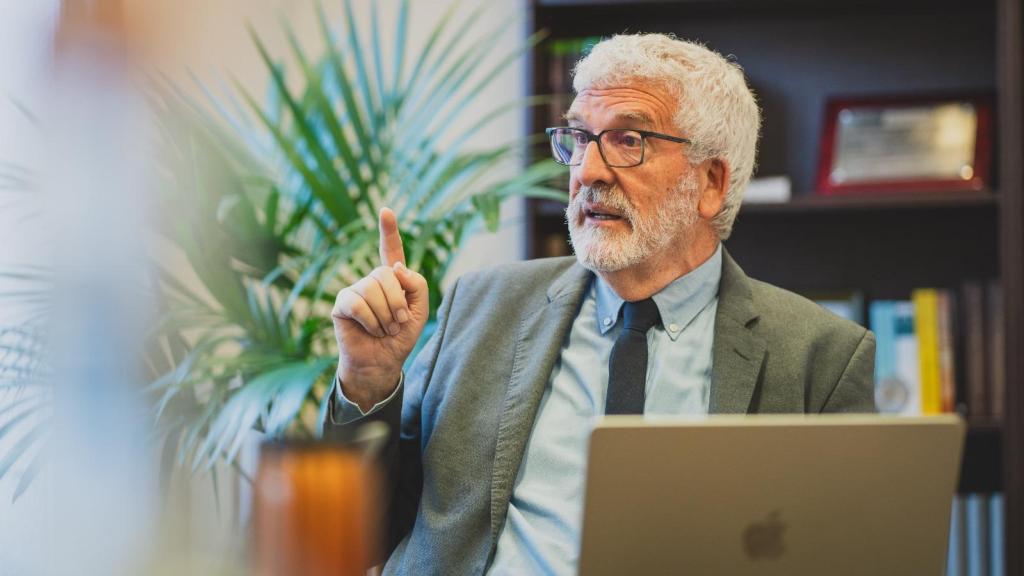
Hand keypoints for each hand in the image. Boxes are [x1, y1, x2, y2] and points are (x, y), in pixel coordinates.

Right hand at [332, 208, 428, 410]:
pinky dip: (370, 320)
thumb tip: (395, 267)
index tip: (385, 210)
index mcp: (393, 279)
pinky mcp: (342, 304)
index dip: (389, 230)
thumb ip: (416, 285)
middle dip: (397, 301)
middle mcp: (372, 280)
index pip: (391, 250)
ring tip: (385, 329)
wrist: (382, 362)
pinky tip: (369, 329)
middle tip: (398, 322)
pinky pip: (357, 303)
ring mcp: (355, 290)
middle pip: (386, 274)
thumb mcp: (419, 311)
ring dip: (385, 314)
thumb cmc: (400, 337)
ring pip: (372, 288)